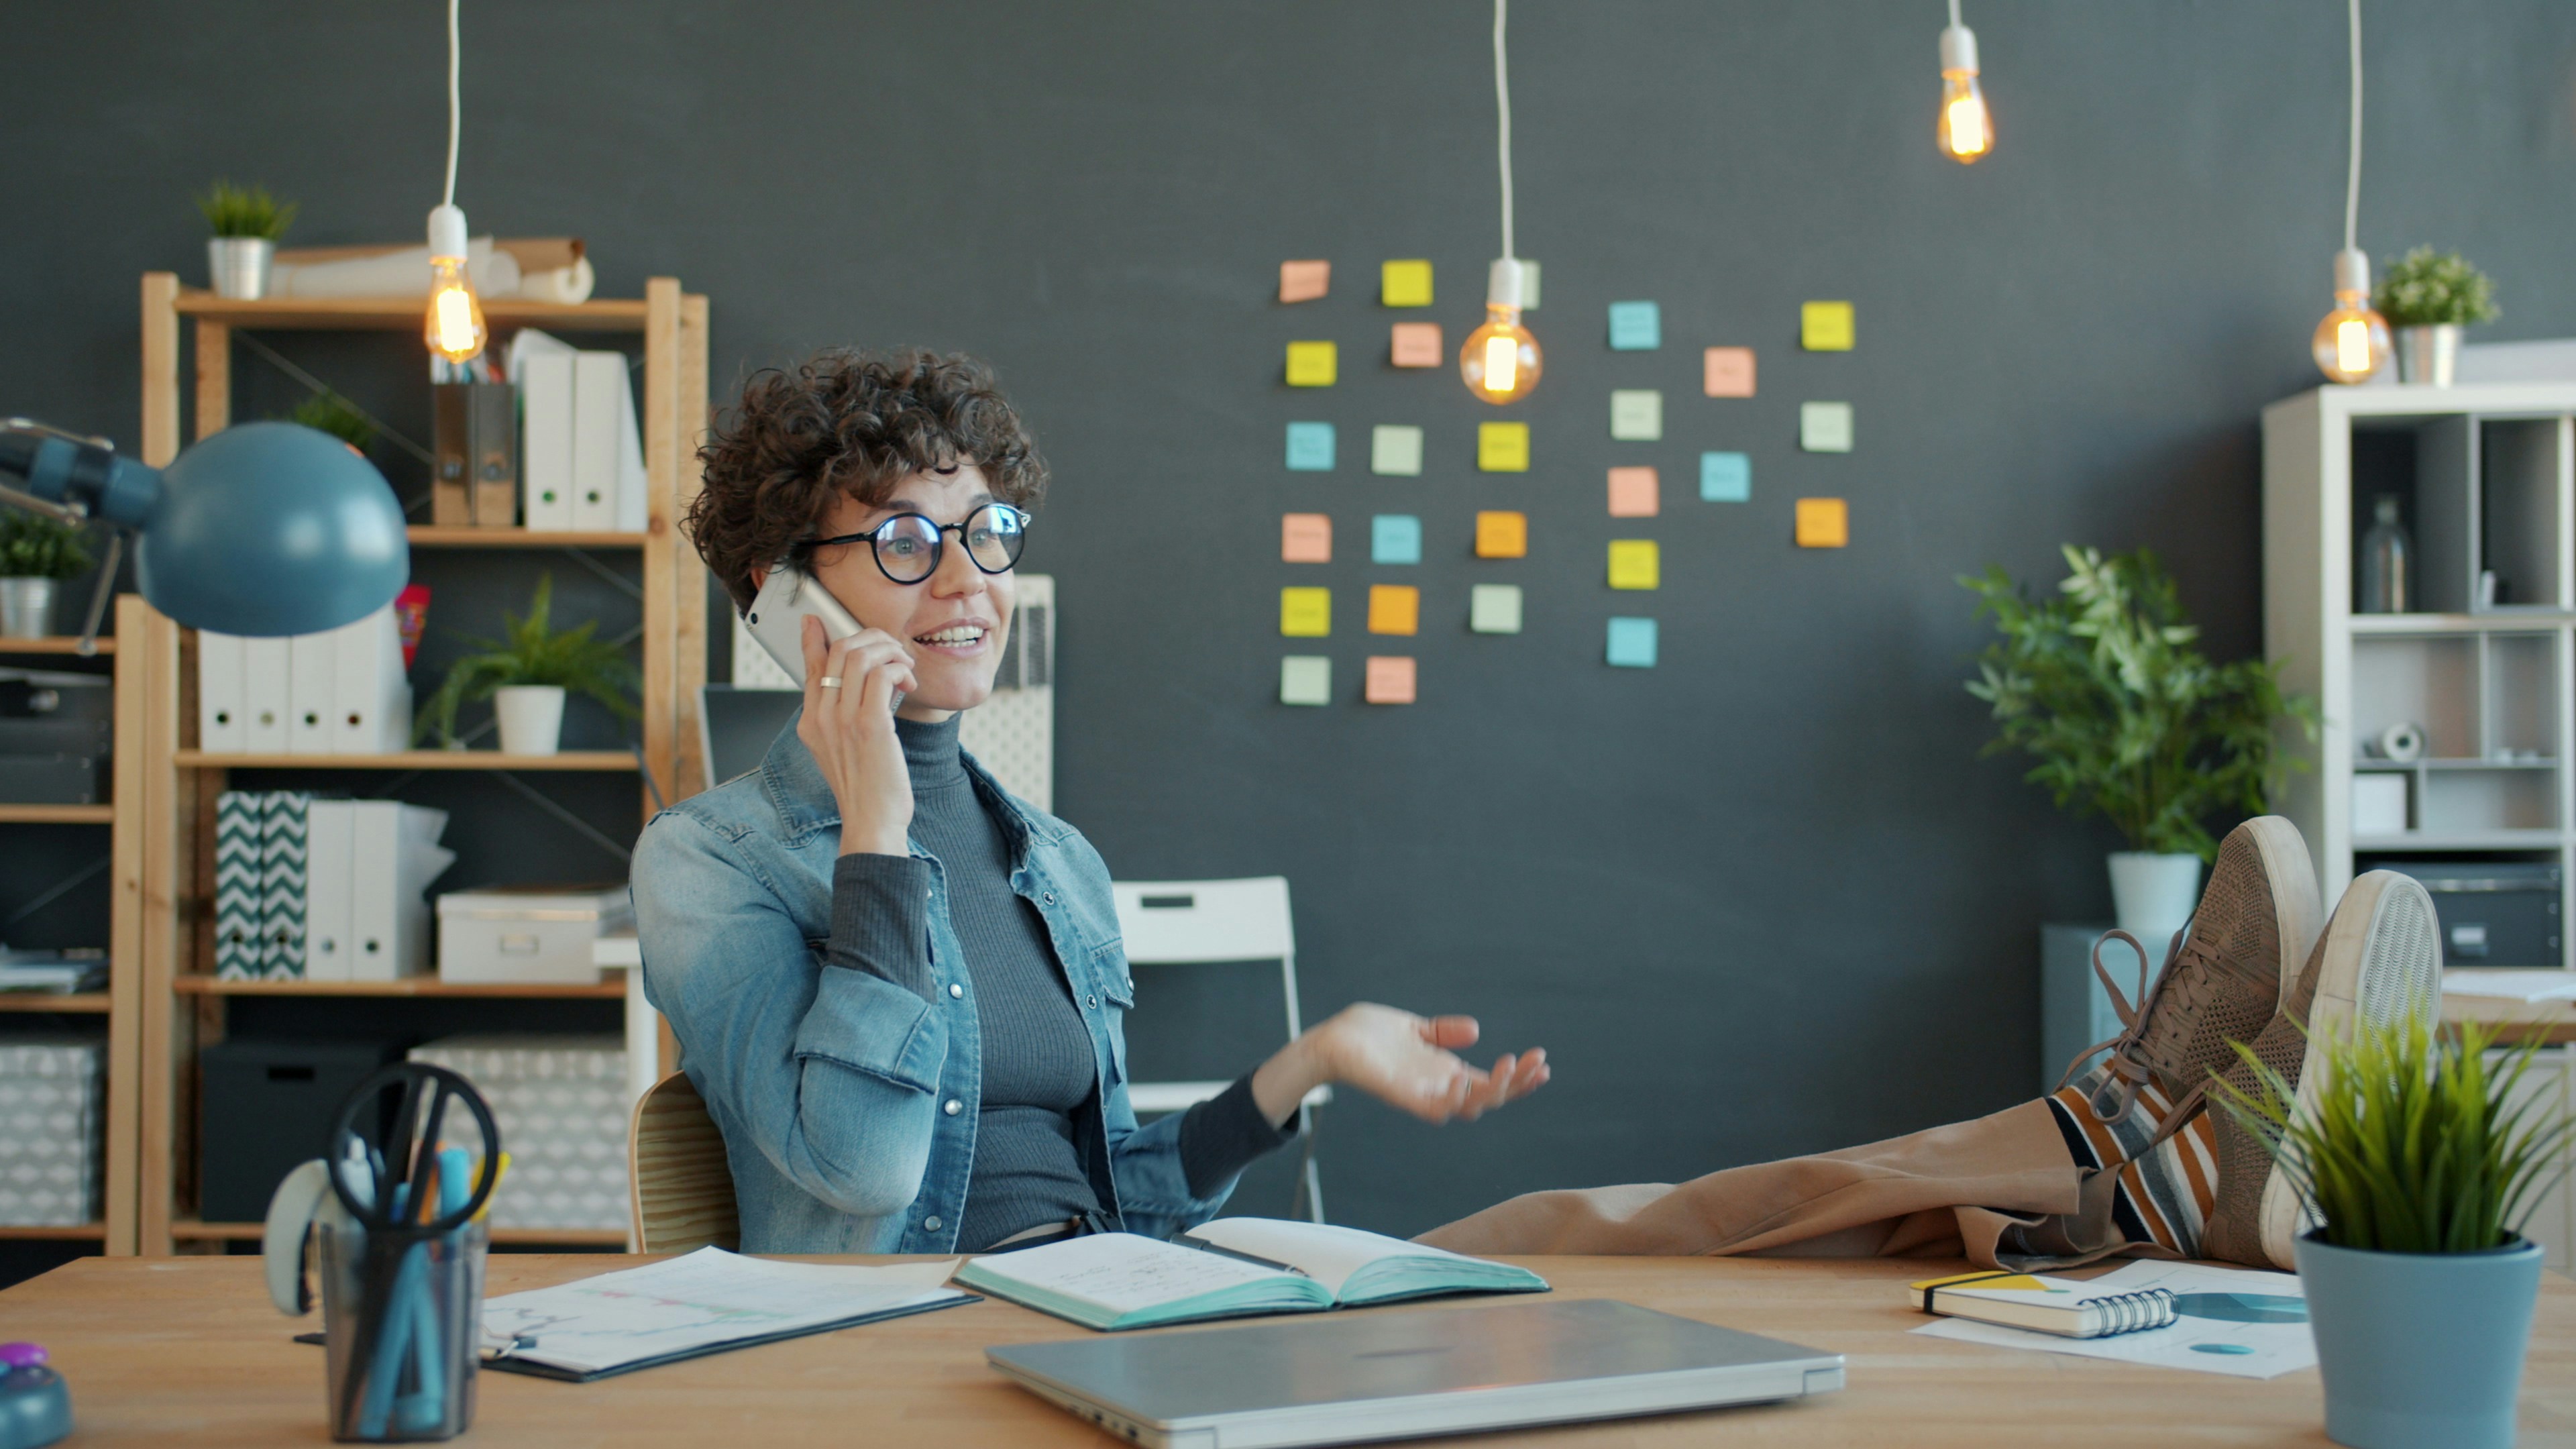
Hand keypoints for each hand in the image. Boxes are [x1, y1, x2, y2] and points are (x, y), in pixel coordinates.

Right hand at [795, 614, 919, 856]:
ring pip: (860, 655)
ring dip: (890, 651)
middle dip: (871, 639)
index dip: (814, 638)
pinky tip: (908, 682)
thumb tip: (859, 685)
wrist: (872, 822)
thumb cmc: (866, 788)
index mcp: (811, 722)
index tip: (817, 620)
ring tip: (905, 668)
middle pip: (838, 651)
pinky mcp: (869, 725)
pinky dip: (899, 669)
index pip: (810, 666)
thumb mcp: (843, 750)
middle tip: (894, 651)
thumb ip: (842, 717)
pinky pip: (881, 674)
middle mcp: (820, 717)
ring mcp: (842, 720)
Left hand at [1252, 1003, 1548, 1126]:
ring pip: (1469, 1107)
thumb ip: (1443, 1032)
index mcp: (1445, 1073)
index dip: (1518, 1077)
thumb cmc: (1368, 1035)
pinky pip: (1434, 1108)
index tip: (1543, 1060)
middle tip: (1539, 1064)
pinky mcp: (1402, 1096)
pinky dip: (1453, 1098)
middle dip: (1518, 1084)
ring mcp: (1422, 1095)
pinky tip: (1466, 1078)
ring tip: (1512, 1066)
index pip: (1491, 1082)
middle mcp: (1438, 1088)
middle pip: (1490, 1098)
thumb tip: (1476, 1030)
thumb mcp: (1415, 1029)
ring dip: (1494, 1090)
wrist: (1331, 1040)